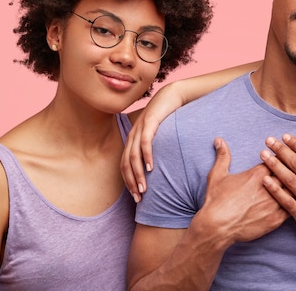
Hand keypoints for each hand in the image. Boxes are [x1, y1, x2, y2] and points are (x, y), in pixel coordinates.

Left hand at [121, 84, 183, 202]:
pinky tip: (151, 168)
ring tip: (144, 188)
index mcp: (132, 140)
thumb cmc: (165, 118)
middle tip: (139, 198)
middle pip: (126, 164)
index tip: (137, 197)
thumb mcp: (157, 136)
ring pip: (134, 156)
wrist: (170, 96)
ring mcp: (139, 129)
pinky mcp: (149, 122)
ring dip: (138, 174)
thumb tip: (156, 169)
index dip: (128, 182)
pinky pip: (145, 142)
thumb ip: (153, 150)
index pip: (124, 165)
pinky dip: (147, 156)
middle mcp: (132, 135)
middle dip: (132, 183)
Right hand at [192, 138, 288, 247]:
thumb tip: (219, 140)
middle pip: (293, 170)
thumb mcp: (217, 175)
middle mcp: (268, 186)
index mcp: (257, 173)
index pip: (279, 159)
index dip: (293, 152)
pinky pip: (294, 208)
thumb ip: (222, 156)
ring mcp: (274, 203)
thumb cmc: (216, 201)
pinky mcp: (275, 219)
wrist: (217, 227)